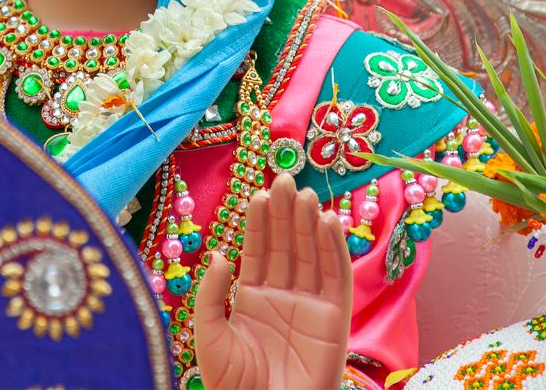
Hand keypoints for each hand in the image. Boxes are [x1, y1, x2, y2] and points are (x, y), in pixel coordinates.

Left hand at [193, 172, 352, 389]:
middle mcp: (282, 297)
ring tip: (304, 193)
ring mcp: (309, 306)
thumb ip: (210, 294)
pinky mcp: (335, 319)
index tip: (258, 191)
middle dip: (285, 212)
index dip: (260, 222)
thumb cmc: (231, 384)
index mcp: (252, 299)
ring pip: (311, 255)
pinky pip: (337, 277)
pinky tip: (328, 221)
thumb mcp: (209, 335)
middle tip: (284, 178)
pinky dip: (335, 249)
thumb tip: (217, 253)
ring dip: (309, 223)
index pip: (258, 251)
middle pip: (286, 245)